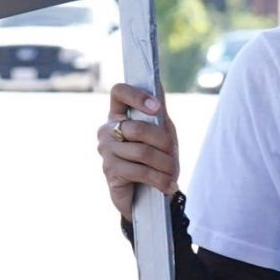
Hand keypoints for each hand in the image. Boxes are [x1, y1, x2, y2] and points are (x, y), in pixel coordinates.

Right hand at [97, 83, 179, 220]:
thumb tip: (158, 85)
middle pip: (138, 128)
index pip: (119, 92)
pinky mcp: (110, 172)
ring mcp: (106, 151)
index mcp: (118, 115)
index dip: (137, 96)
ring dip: (164, 164)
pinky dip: (159, 179)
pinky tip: (168, 185)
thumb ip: (158, 112)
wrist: (149, 194)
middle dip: (163, 143)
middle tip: (174, 155)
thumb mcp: (162, 132)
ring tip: (172, 174)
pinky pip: (139, 171)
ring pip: (141, 151)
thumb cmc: (155, 159)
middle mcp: (107, 130)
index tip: (157, 108)